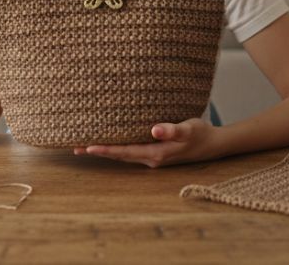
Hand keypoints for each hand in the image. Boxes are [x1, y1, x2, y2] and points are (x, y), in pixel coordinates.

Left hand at [73, 118, 216, 167]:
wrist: (212, 144)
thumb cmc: (200, 134)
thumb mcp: (188, 129)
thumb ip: (171, 130)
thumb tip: (155, 130)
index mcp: (155, 154)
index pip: (124, 152)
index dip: (106, 150)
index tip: (88, 147)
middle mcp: (151, 158)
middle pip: (119, 156)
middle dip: (99, 151)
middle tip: (76, 147)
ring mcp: (152, 157)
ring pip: (123, 154)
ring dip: (106, 151)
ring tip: (86, 146)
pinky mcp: (154, 152)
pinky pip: (130, 151)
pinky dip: (117, 148)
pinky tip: (110, 141)